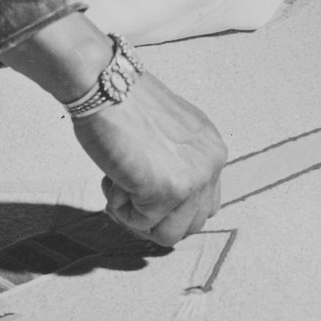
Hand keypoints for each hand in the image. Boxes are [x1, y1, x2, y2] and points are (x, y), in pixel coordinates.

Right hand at [77, 71, 227, 247]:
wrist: (107, 85)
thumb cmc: (124, 105)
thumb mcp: (168, 135)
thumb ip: (177, 164)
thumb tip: (165, 203)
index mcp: (213, 149)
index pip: (205, 204)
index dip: (171, 206)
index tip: (143, 191)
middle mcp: (212, 165)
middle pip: (191, 224)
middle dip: (155, 217)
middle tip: (127, 191)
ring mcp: (194, 180)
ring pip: (170, 235)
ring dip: (138, 217)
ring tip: (120, 183)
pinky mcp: (169, 191)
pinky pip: (142, 224)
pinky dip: (120, 208)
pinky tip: (113, 177)